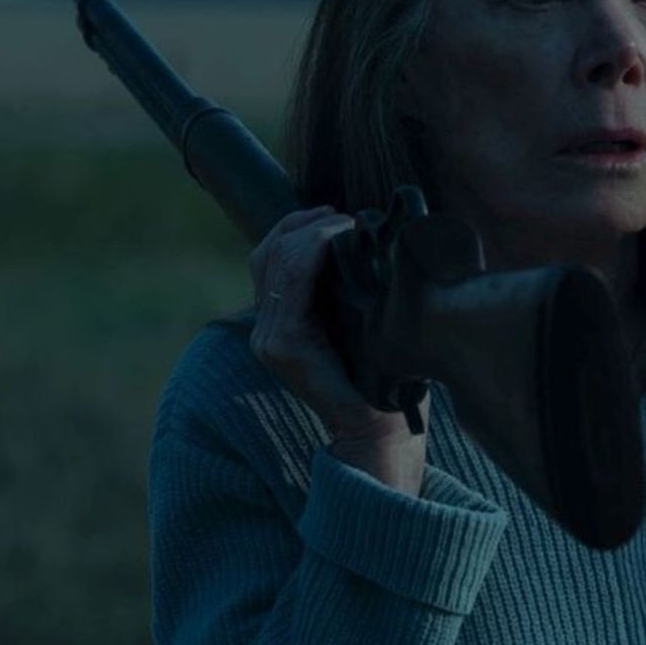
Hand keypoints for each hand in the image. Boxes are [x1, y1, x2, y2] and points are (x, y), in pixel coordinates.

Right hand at [248, 205, 430, 484]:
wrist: (377, 429)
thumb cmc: (379, 378)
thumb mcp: (359, 324)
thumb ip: (346, 293)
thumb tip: (367, 246)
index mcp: (280, 324)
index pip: (270, 257)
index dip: (296, 226)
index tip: (333, 215)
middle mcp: (266, 329)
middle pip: (268, 252)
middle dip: (303, 223)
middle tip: (342, 217)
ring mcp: (269, 337)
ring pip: (277, 258)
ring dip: (313, 233)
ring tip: (346, 226)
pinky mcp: (283, 343)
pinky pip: (291, 279)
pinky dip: (314, 251)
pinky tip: (340, 242)